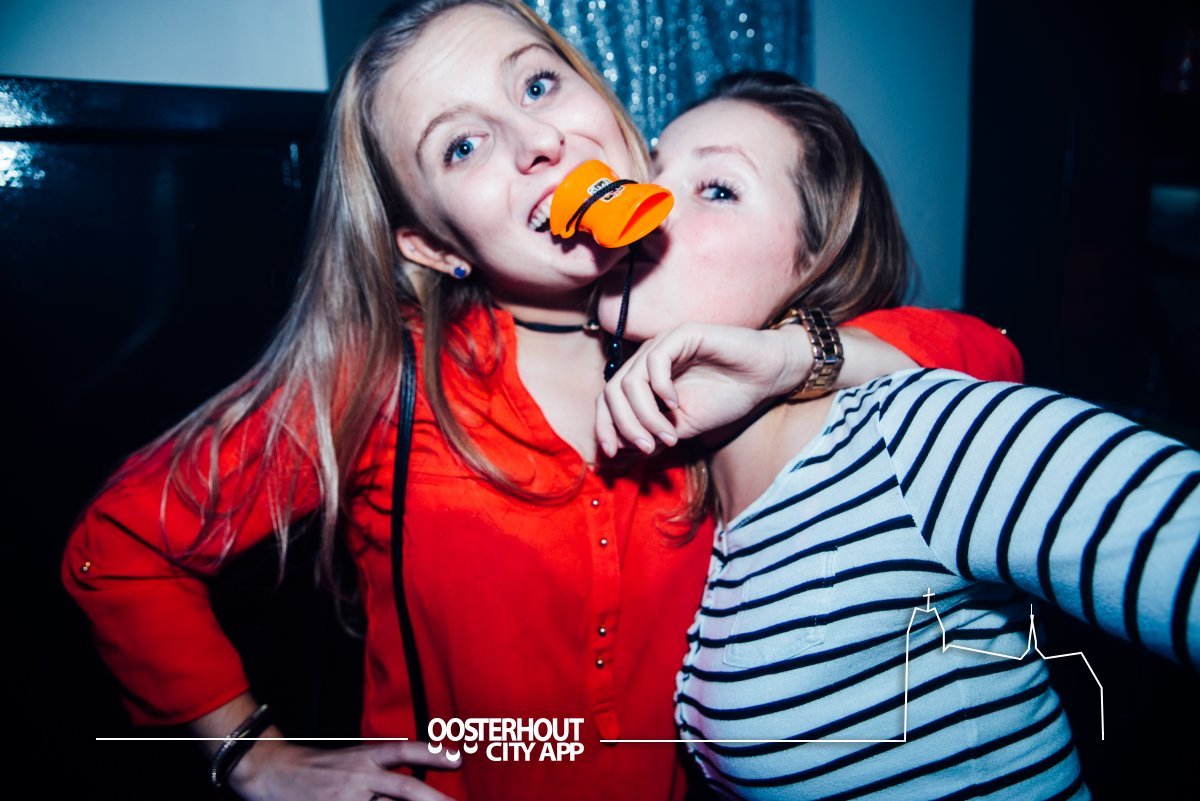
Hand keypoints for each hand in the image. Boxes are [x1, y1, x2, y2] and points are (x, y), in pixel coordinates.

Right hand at [231, 739, 460, 800]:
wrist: (275, 772)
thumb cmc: (320, 765)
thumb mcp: (353, 756)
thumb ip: (382, 765)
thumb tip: (416, 774)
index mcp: (366, 755)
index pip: (404, 751)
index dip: (432, 753)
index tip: (458, 759)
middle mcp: (360, 775)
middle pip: (405, 787)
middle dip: (434, 799)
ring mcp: (348, 798)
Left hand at [596, 323, 811, 455]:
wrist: (764, 378)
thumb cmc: (726, 399)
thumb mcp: (682, 427)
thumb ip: (652, 434)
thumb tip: (618, 450)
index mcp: (643, 379)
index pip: (608, 400)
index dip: (604, 426)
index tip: (611, 452)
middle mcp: (647, 361)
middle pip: (612, 391)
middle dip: (624, 425)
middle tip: (647, 448)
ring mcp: (663, 345)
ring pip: (629, 380)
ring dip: (644, 415)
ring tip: (668, 435)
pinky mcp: (682, 334)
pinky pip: (655, 361)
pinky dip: (660, 388)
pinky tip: (676, 404)